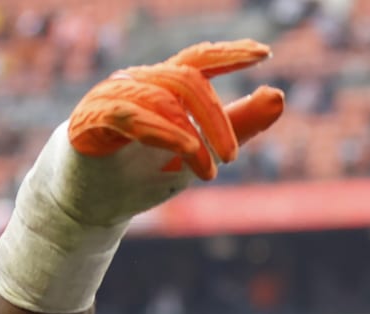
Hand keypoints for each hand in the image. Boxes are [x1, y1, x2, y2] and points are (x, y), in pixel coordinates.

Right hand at [61, 39, 283, 222]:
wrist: (93, 204)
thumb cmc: (143, 172)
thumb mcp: (201, 151)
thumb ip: (237, 125)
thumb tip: (280, 95)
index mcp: (163, 87)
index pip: (198, 59)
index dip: (230, 53)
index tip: (265, 54)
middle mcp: (137, 83)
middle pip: (186, 80)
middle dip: (216, 118)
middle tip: (233, 158)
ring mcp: (110, 98)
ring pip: (161, 98)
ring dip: (192, 137)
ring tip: (208, 172)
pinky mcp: (89, 121)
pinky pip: (129, 115)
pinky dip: (163, 133)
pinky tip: (187, 152)